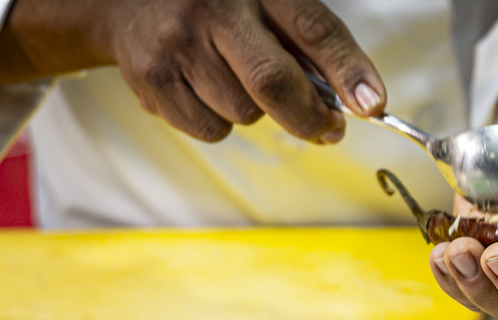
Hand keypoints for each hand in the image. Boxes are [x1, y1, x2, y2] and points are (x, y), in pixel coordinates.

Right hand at [0, 0, 385, 143]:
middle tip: (327, 129)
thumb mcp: (264, 3)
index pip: (314, 28)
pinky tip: (204, 89)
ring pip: (243, 114)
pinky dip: (218, 121)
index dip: (348, 70)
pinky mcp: (153, 80)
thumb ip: (305, 43)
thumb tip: (353, 100)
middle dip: (308, 117)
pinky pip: (210, 130)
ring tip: (233, 79)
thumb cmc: (215, 4)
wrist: (125, 1)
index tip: (372, 104)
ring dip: (253, 111)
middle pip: (273, 84)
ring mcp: (178, 45)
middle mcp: (214, 9)